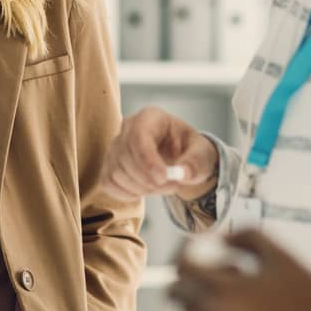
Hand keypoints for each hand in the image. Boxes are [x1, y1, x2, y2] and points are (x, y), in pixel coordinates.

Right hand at [98, 106, 217, 202]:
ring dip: (140, 188)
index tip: (163, 178)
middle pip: (125, 156)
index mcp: (151, 117)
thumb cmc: (189, 151)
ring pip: (116, 172)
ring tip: (162, 187)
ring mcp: (116, 146)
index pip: (139, 136)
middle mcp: (129, 127)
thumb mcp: (201, 154)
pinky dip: (126, 193)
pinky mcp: (110, 165)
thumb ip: (194, 163)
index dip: (148, 160)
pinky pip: (109, 183)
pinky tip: (143, 191)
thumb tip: (184, 174)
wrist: (181, 160)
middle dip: (148, 178)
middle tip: (172, 186)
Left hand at [170, 229, 310, 310]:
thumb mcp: (280, 256)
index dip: (183, 252)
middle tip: (215, 268)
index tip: (193, 245)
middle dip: (190, 277)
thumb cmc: (307, 299)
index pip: (181, 269)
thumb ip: (246, 236)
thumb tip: (220, 238)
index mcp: (225, 292)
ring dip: (204, 299)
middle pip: (179, 295)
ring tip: (242, 292)